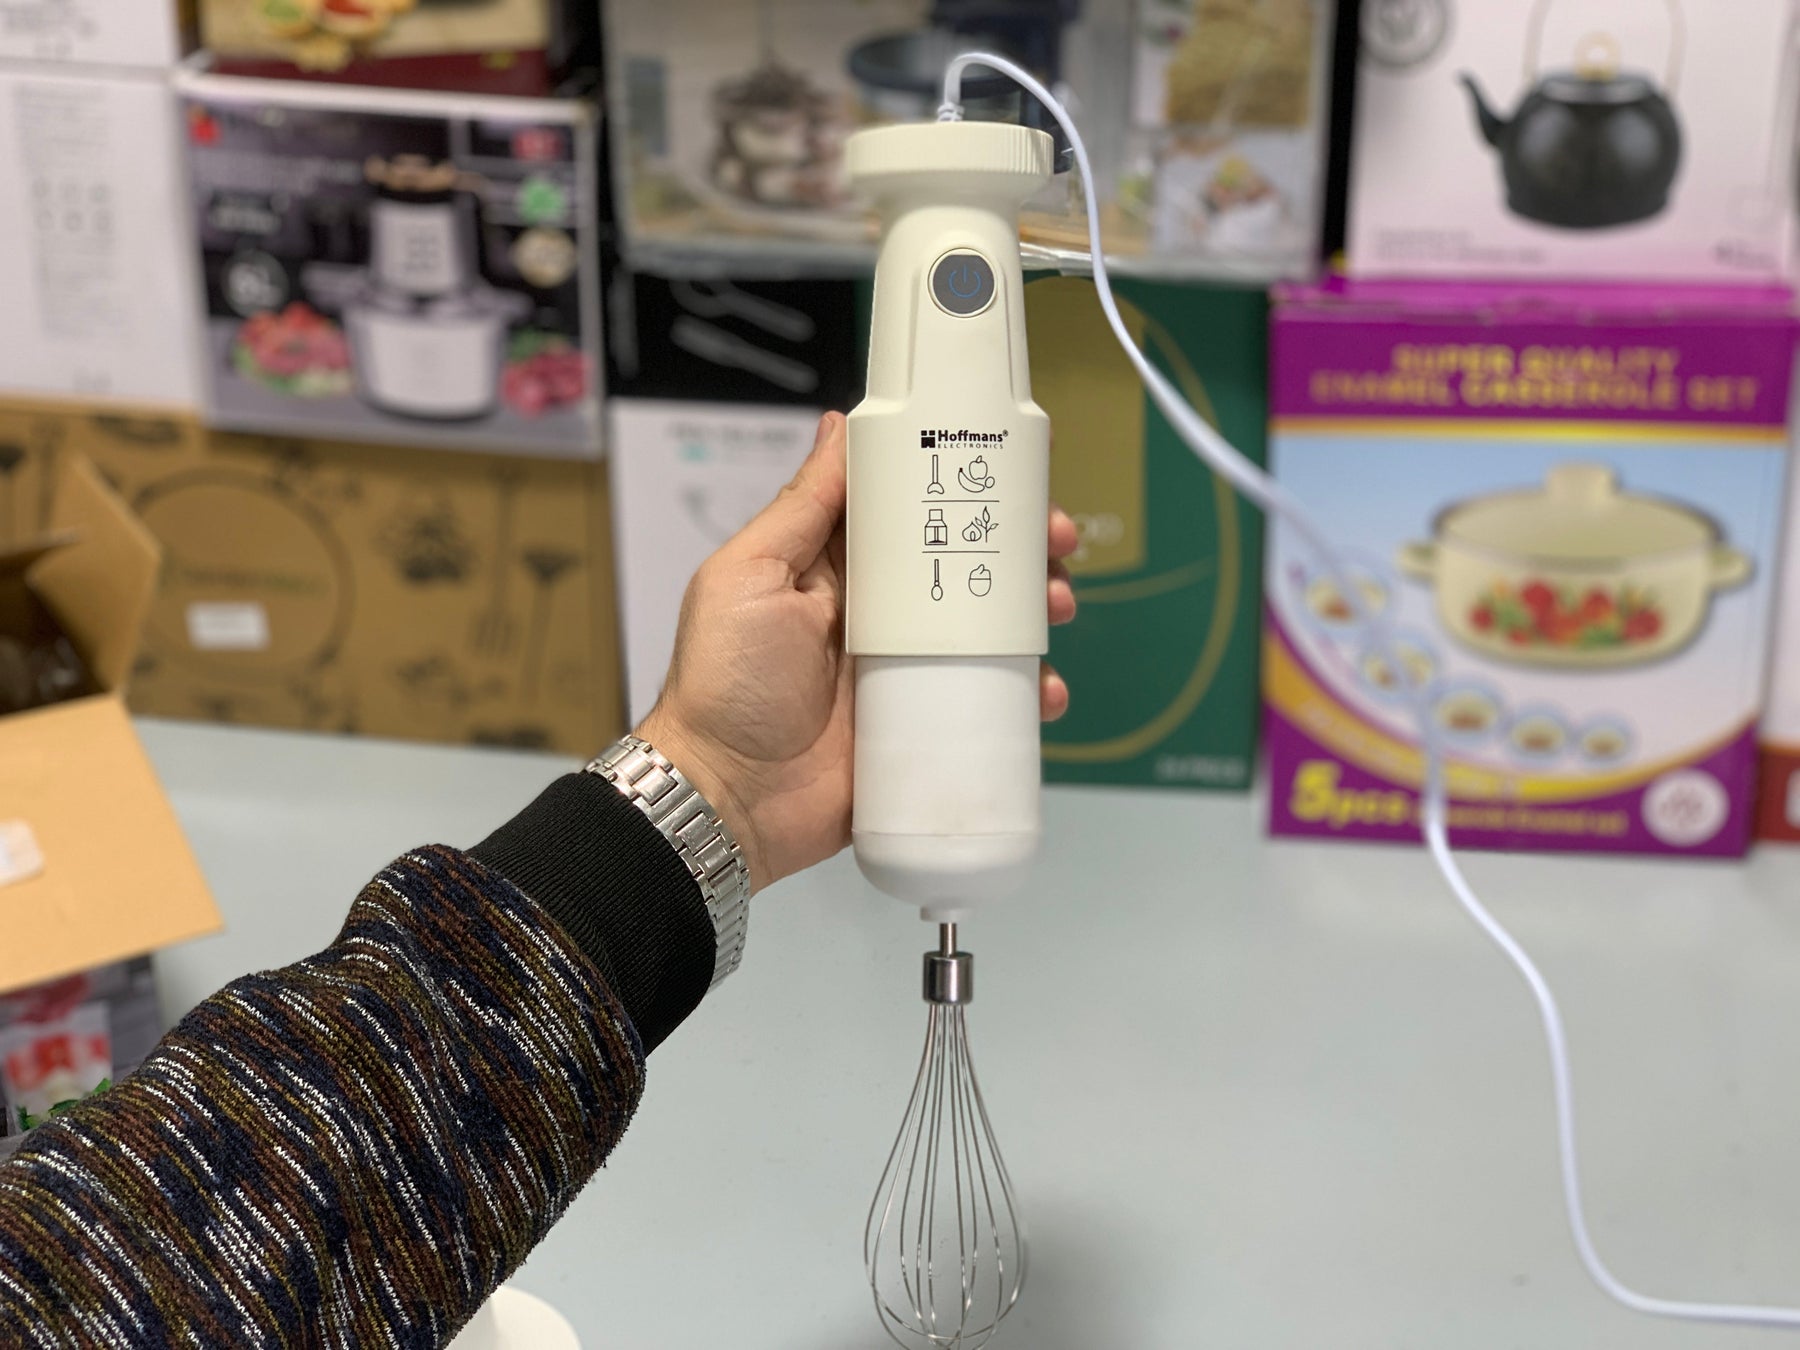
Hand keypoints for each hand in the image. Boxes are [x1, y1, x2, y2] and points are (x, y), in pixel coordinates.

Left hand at [638, 412, 1077, 892]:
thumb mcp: (750, 576)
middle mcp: (881, 611)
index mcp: (839, 566)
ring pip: (992, 628)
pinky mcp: (927, 727)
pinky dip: (1029, 695)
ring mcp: (908, 670)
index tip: (1016, 469)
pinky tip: (1045, 691)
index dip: (967, 484)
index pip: (914, 509)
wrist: (729, 798)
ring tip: (1058, 609)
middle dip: (1022, 546)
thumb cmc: (723, 683)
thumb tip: (839, 427)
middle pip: (967, 563)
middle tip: (1057, 543)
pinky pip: (991, 704)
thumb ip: (801, 506)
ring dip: (1037, 612)